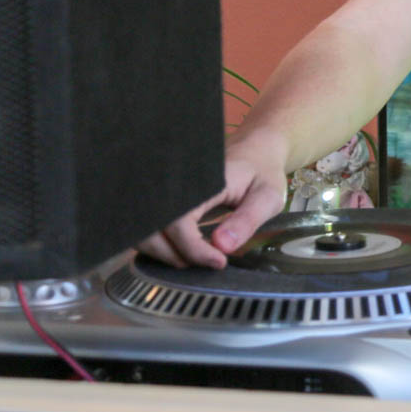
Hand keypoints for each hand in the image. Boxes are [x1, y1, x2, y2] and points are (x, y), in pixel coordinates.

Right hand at [136, 132, 288, 268]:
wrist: (254, 150)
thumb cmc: (262, 172)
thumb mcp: (267, 196)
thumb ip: (247, 220)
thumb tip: (222, 246)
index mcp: (199, 181)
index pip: (179, 223)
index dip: (193, 249)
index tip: (219, 261)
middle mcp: (172, 184)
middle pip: (151, 232)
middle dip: (175, 256)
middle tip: (209, 261)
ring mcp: (163, 191)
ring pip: (143, 233)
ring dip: (165, 253)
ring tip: (198, 257)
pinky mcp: (162, 200)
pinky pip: (148, 227)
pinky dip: (161, 245)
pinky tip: (186, 248)